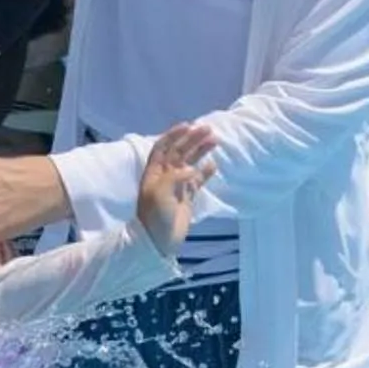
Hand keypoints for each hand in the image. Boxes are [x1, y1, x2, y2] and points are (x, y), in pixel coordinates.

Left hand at [134, 122, 216, 256]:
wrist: (157, 241)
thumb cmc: (154, 215)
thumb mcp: (159, 193)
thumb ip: (175, 177)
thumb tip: (192, 169)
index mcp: (154, 172)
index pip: (163, 147)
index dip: (174, 135)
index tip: (188, 126)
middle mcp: (165, 176)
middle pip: (180, 152)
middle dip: (192, 139)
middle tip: (208, 129)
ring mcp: (177, 186)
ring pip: (190, 163)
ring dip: (201, 151)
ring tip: (214, 140)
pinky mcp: (187, 197)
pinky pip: (198, 181)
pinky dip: (205, 172)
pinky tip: (213, 164)